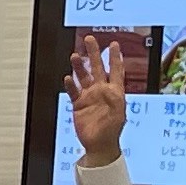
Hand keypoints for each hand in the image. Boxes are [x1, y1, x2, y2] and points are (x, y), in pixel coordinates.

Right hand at [64, 40, 127, 165]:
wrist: (100, 144)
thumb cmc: (112, 129)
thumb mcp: (118, 112)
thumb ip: (113, 98)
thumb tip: (108, 88)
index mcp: (115, 91)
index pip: (116, 69)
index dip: (115, 56)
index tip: (114, 43)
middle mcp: (102, 91)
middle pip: (98, 67)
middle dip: (95, 53)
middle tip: (90, 39)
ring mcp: (90, 97)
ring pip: (84, 77)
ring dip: (80, 66)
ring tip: (75, 56)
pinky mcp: (79, 104)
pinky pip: (73, 91)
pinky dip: (70, 84)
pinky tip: (68, 77)